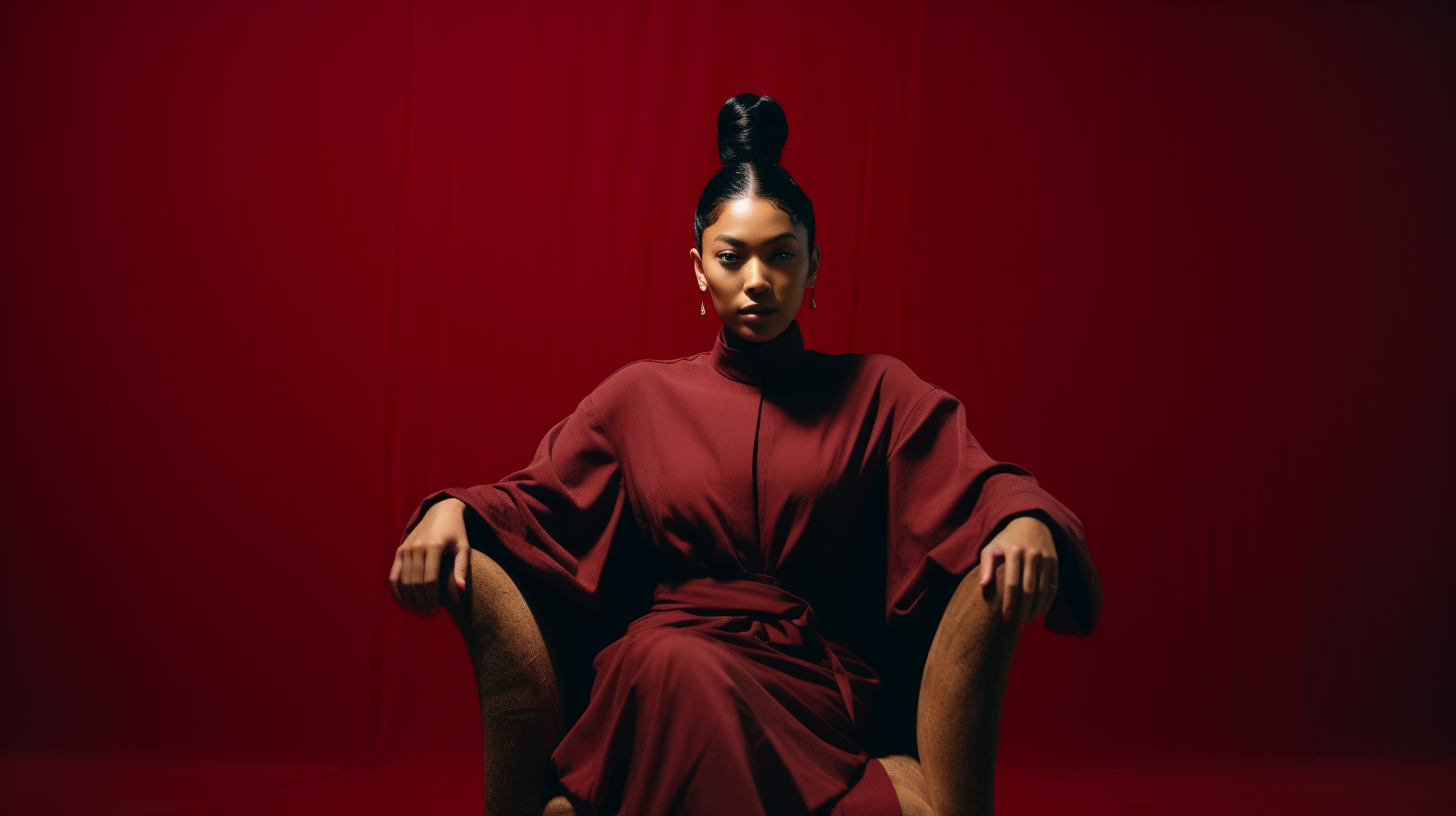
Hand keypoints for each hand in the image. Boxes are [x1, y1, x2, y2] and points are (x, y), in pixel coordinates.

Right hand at [389, 497, 469, 619]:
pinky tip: (404, 605)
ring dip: (409, 600)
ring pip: (403, 581)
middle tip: (427, 617)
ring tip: (418, 612)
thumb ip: (462, 567)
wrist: (441, 512)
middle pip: (415, 583)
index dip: (432, 599)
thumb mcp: (464, 547)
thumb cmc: (456, 533)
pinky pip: (393, 575)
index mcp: (433, 546)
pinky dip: (396, 591)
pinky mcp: (399, 551)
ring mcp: (405, 549)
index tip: (436, 613)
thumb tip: (461, 589)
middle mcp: (416, 547)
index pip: (430, 580)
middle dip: (420, 603)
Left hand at [978, 516, 1058, 624]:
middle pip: (1029, 590)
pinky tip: (1040, 612)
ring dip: (1036, 610)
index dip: (1010, 603)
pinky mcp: (1055, 562)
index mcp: (1014, 552)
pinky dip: (1047, 602)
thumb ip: (986, 566)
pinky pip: (1053, 586)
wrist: (1031, 521)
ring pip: (1043, 590)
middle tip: (1018, 626)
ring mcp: (1046, 559)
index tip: (1006, 619)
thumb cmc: (1006, 539)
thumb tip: (983, 587)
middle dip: (1024, 611)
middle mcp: (1032, 555)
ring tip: (1028, 622)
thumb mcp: (991, 548)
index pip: (1012, 584)